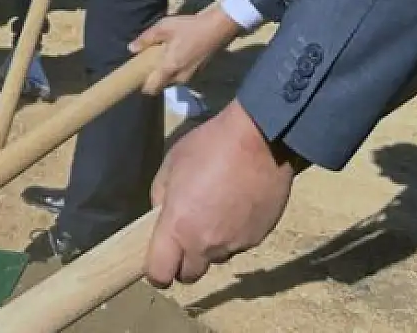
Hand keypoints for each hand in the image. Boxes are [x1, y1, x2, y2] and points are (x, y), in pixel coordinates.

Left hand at [131, 7, 242, 94]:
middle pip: (161, 85)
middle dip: (154, 77)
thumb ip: (146, 39)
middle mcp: (179, 77)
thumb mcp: (164, 27)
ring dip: (166, 73)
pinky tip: (176, 54)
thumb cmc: (189, 27)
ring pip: (172, 81)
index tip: (137, 75)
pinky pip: (181, 75)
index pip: (151, 88)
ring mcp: (191, 76)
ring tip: (163, 56)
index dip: (142, 85)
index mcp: (169, 68)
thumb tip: (131, 48)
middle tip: (149, 62)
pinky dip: (176, 69)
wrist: (217, 28)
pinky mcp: (198, 72)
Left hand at [146, 101, 301, 285]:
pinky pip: (238, 245)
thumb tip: (161, 216)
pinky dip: (233, 234)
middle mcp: (205, 245)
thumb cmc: (209, 146)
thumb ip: (160, 197)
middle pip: (188, 275)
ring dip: (210, 246)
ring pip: (215, 259)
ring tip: (216, 212)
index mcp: (178, 228)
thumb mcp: (171, 164)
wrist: (260, 139)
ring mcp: (233, 245)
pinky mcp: (256, 239)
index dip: (156, 271)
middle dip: (183, 262)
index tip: (159, 259)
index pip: (160, 275)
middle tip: (186, 233)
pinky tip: (237, 206)